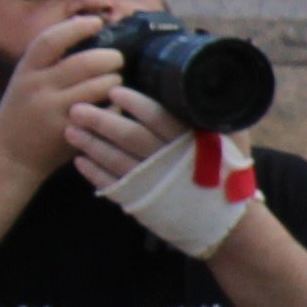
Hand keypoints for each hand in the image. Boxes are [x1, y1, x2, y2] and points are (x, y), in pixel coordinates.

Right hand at [0, 6, 120, 179]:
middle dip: (110, 57)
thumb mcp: (25, 82)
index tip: (97, 22)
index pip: (50, 40)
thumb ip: (48, 62)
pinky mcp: (70, 132)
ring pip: (99, 86)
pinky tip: (115, 105)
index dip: (76, 27)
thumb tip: (83, 29)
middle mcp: (37, 88)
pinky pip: (105, 112)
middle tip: (117, 59)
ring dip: (116, 81)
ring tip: (116, 81)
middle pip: (84, 62)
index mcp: (26, 71)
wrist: (8, 156)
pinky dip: (116, 106)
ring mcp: (54, 111)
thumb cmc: (22, 114)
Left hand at [74, 95, 258, 257]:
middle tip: (77, 109)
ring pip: (114, 159)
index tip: (114, 92)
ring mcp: (152, 183)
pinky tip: (80, 161)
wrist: (226, 222)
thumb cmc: (229, 174)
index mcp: (190, 143)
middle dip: (100, 121)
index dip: (134, 103)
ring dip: (90, 145)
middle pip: (129, 136)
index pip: (158, 117)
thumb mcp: (234, 141)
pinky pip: (111, 184)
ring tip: (71, 131)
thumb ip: (217, 116)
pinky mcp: (140, 201)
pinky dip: (94, 173)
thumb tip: (208, 84)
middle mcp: (167, 161)